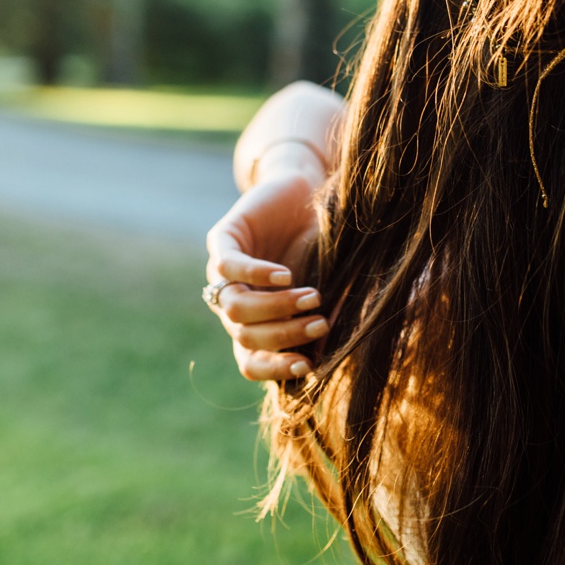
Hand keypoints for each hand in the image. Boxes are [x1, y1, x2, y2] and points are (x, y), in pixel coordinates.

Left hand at [206, 170, 325, 381]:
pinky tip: (286, 275)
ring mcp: (221, 274)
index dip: (275, 370)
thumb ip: (328, 313)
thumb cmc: (316, 245)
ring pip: (235, 308)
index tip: (308, 366)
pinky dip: (258, 275)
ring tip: (312, 297)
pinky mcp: (222, 240)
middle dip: (286, 335)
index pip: (251, 361)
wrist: (301, 194)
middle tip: (321, 322)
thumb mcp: (325, 283)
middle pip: (245, 337)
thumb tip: (342, 347)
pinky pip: (230, 267)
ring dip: (276, 308)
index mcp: (253, 322)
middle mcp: (232, 303)